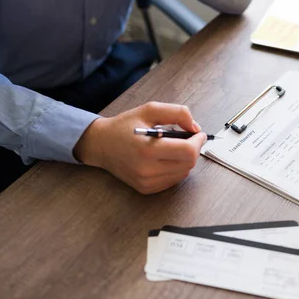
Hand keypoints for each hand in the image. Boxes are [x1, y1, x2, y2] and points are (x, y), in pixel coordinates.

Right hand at [73, 102, 206, 193]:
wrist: (100, 145)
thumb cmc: (124, 126)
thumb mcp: (150, 110)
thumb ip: (177, 113)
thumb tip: (195, 128)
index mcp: (148, 149)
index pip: (187, 151)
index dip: (198, 142)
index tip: (199, 134)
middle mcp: (147, 169)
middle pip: (188, 163)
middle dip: (193, 149)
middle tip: (188, 139)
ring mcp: (147, 182)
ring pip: (183, 173)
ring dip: (185, 159)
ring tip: (174, 147)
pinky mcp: (146, 189)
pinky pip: (173, 180)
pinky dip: (176, 168)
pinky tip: (166, 158)